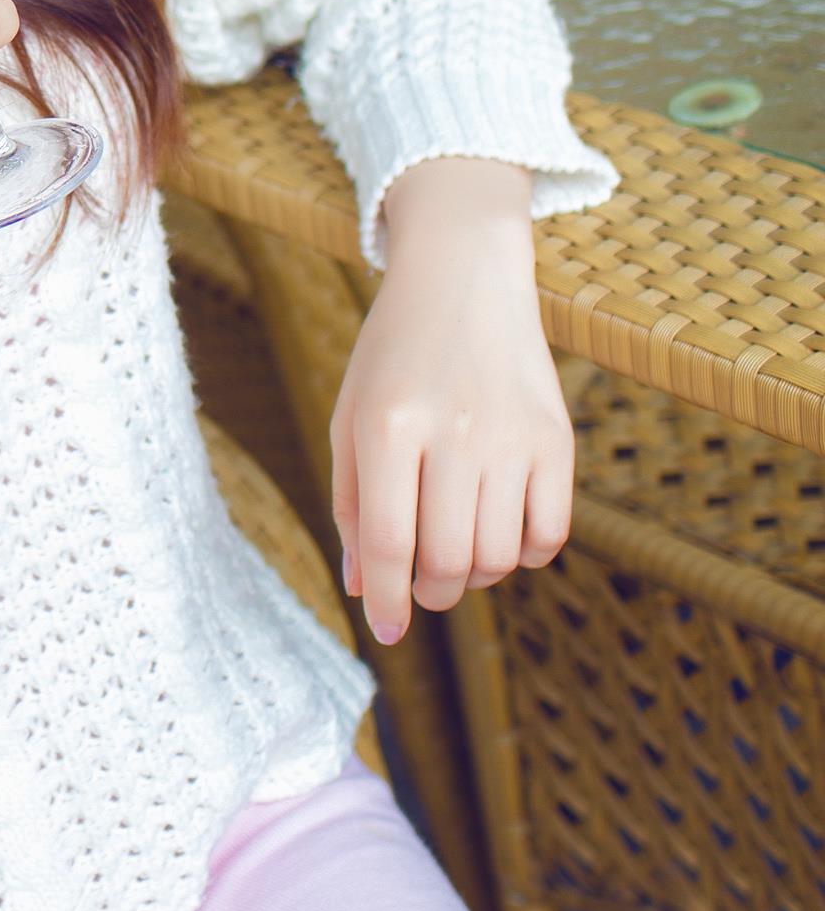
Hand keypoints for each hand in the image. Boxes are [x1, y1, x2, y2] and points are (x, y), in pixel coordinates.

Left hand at [330, 158, 576, 646]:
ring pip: (498, 557)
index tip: (390, 634)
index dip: (389, 603)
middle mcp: (454, 431)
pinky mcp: (558, 439)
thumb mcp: (352, 417)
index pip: (390, 545)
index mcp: (389, 426)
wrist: (465, 276)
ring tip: (457, 548)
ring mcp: (513, 435)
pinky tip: (501, 527)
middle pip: (447, 562)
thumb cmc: (394, 354)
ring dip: (474, 574)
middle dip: (430, 593)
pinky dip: (524, 553)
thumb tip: (366, 590)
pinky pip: (549, 535)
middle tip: (423, 585)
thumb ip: (353, 505)